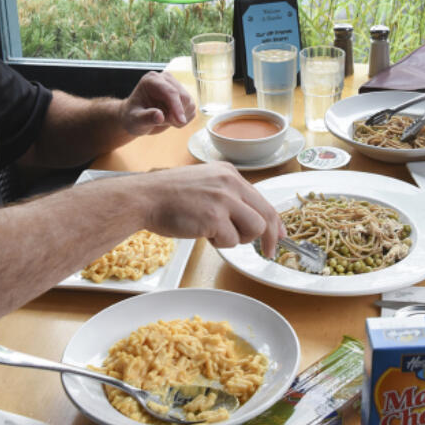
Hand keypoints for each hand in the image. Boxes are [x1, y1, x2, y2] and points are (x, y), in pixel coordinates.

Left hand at [120, 72, 195, 135]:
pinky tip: (171, 119)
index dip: (177, 107)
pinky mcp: (182, 95)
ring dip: (180, 117)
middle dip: (177, 114)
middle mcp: (165, 79)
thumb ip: (146, 118)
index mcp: (152, 80)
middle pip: (183, 97)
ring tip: (165, 120)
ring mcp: (175, 86)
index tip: (180, 122)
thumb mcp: (135, 120)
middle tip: (164, 122)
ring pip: (190, 103)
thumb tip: (159, 116)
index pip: (170, 92)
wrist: (136, 119)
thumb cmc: (133, 118)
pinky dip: (184, 118)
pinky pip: (192, 109)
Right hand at [137, 162, 283, 253]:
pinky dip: (219, 243)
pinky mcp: (214, 217)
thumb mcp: (205, 183)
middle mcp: (230, 183)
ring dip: (238, 239)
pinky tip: (202, 233)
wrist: (145, 197)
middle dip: (269, 237)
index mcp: (229, 173)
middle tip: (268, 251)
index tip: (279, 234)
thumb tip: (252, 219)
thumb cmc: (169, 195)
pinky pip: (231, 241)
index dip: (274, 221)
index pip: (262, 199)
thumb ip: (228, 196)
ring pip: (254, 229)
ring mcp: (224, 199)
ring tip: (215, 233)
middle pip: (266, 215)